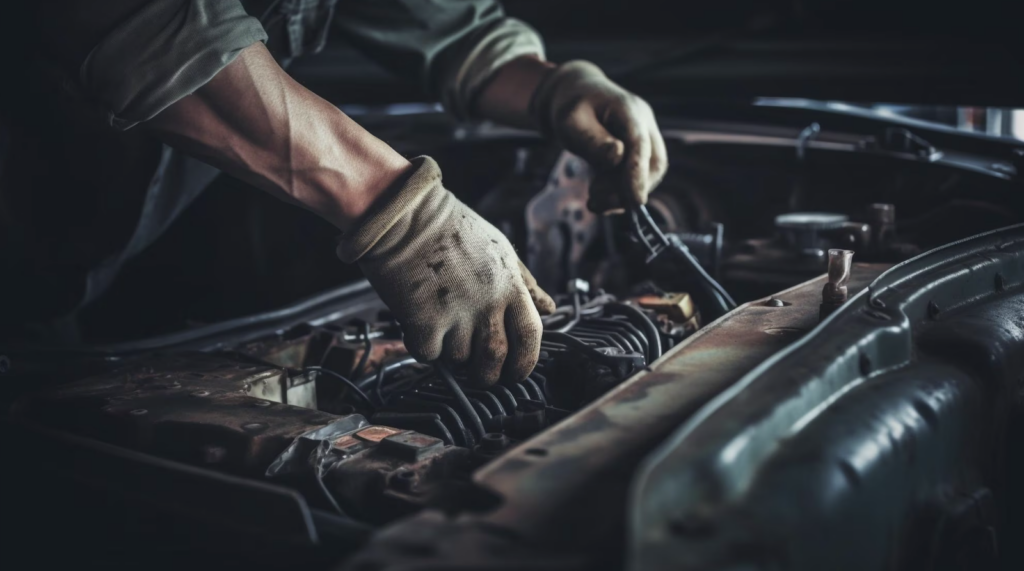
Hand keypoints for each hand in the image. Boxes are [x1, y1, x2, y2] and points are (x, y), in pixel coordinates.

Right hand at [337, 157, 555, 384]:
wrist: (404, 216)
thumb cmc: (450, 229)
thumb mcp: (499, 250)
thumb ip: (524, 283)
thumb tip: (548, 307)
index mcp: (509, 285)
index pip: (530, 336)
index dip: (526, 361)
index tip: (516, 371)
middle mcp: (487, 302)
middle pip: (496, 358)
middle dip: (489, 375)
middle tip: (479, 373)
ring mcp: (456, 314)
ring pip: (460, 358)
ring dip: (451, 353)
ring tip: (442, 329)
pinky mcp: (424, 322)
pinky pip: (429, 354)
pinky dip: (424, 347)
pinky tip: (420, 325)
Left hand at [530, 61, 667, 212]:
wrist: (575, 96)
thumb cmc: (571, 107)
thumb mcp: (570, 122)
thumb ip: (591, 140)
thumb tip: (617, 157)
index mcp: (629, 110)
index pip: (640, 144)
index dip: (639, 174)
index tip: (634, 201)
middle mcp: (644, 122)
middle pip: (655, 162)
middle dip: (631, 189)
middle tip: (597, 203)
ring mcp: (645, 136)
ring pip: (649, 173)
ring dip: (624, 194)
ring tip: (594, 201)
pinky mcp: (640, 151)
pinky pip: (639, 176)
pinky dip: (621, 192)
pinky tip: (599, 197)